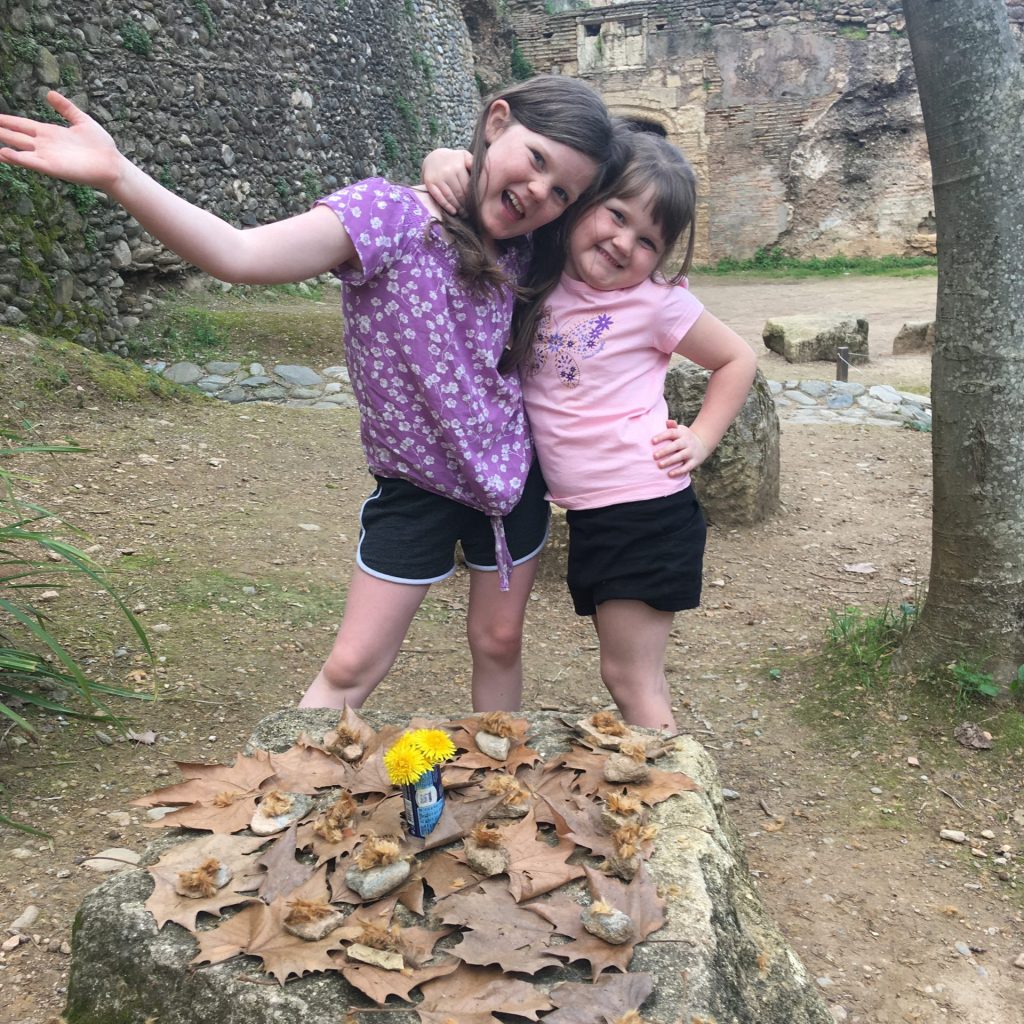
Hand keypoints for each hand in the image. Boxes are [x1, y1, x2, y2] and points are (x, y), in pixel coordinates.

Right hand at [0, 91, 122, 191]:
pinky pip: (32, 162)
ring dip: (4, 147)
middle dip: (0, 132)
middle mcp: (45, 145)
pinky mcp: (53, 168)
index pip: (22, 125)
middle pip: (16, 136)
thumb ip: (66, 108)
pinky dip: (17, 158)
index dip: (7, 121)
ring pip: (19, 150)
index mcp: (49, 133)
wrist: (113, 165)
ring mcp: (48, 156)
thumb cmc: (101, 145)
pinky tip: (3, 153)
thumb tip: (49, 93)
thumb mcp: (82, 120)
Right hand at [420, 147, 471, 215]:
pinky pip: (439, 197)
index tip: (476, 205)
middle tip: (470, 213)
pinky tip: (453, 212)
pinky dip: (446, 206)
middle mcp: (447, 171)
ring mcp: (438, 178)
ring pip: (450, 196)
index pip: (467, 186)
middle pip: (459, 193)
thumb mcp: (464, 155)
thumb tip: (482, 170)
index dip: (472, 197)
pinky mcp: (429, 183)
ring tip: (463, 214)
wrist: (433, 157)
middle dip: (465, 204)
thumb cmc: (453, 159)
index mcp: (458, 166)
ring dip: (457, 207)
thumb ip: (472, 162)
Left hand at [651, 419, 708, 476]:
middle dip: (665, 451)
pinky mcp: (695, 461)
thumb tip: (667, 422)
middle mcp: (687, 442)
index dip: (662, 436)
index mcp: (681, 433)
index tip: (652, 441)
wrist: (702, 443)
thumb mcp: (679, 430)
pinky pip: (687, 467)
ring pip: (681, 456)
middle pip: (676, 445)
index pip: (671, 433)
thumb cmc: (683, 437)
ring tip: (659, 465)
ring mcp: (691, 452)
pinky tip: (670, 474)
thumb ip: (672, 426)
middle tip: (654, 456)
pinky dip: (679, 471)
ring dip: (670, 461)